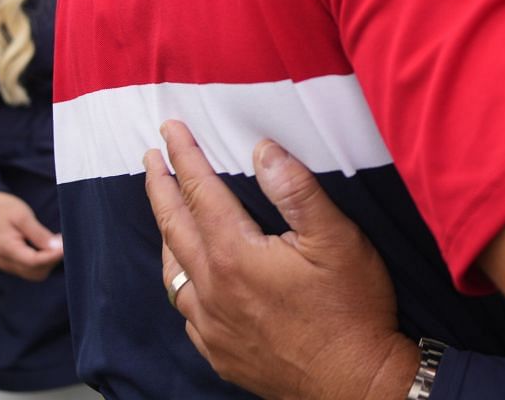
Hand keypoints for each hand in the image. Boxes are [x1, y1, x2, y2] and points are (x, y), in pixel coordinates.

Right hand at [0, 191, 63, 280]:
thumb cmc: (5, 209)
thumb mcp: (23, 216)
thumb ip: (39, 234)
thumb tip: (57, 247)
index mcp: (5, 248)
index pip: (33, 262)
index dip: (52, 256)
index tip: (67, 246)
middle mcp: (3, 261)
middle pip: (35, 272)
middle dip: (51, 260)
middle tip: (63, 241)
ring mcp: (5, 264)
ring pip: (33, 273)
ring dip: (48, 262)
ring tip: (55, 242)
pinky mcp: (9, 263)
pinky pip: (29, 269)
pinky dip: (42, 261)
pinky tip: (47, 246)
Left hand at [144, 122, 415, 399]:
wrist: (355, 382)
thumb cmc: (351, 308)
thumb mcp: (337, 238)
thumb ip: (296, 190)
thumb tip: (262, 149)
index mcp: (236, 255)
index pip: (200, 192)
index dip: (184, 157)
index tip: (169, 129)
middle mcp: (213, 290)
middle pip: (174, 227)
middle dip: (160, 187)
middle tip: (149, 157)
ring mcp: (212, 326)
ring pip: (173, 271)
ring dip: (165, 234)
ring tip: (164, 212)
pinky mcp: (220, 352)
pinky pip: (186, 311)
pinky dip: (182, 282)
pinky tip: (192, 279)